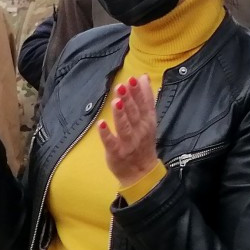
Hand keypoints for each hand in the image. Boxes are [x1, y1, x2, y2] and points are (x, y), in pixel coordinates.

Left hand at [98, 74, 160, 188]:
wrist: (141, 172)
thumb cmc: (143, 142)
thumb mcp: (149, 119)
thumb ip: (146, 98)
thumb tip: (143, 77)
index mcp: (147, 121)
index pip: (144, 104)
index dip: (138, 92)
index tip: (133, 79)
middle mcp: (139, 131)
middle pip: (134, 113)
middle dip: (128, 99)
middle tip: (122, 86)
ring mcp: (128, 143)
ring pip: (124, 127)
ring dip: (120, 114)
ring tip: (115, 101)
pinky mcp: (116, 153)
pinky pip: (111, 143)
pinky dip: (106, 135)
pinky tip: (101, 125)